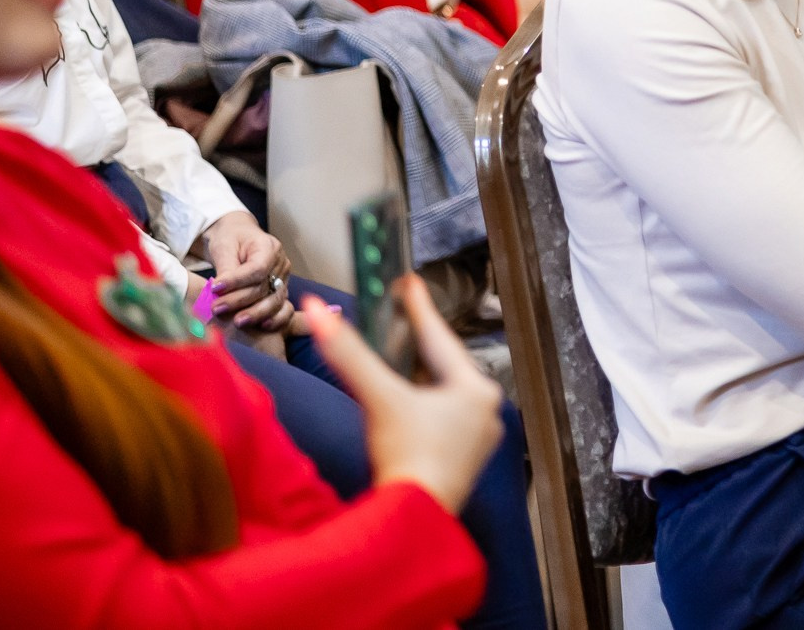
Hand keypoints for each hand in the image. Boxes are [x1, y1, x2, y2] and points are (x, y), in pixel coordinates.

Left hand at [200, 210, 291, 331]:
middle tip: (216, 308)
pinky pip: (283, 308)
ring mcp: (283, 280)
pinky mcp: (280, 293)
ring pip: (275, 300)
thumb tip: (220, 289)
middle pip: (264, 287)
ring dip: (256, 313)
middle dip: (239, 300)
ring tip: (237, 322)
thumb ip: (226, 267)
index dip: (237, 281)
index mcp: (269, 247)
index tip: (215, 288)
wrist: (239, 238)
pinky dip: (277, 319)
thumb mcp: (225, 246)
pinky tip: (263, 326)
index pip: (257, 268)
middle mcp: (281, 264)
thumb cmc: (231, 240)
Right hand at [305, 279, 502, 514]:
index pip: (440, 338)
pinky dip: (425, 410)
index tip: (409, 284)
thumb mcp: (377, 397)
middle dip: (422, 347)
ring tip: (409, 358)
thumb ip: (347, 353)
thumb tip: (317, 310)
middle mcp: (486, 409)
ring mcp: (478, 437)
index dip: (419, 310)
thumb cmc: (403, 456)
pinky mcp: (464, 461)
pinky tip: (411, 407)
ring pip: (445, 396)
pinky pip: (444, 422)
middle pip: (445, 368)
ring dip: (423, 380)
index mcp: (475, 388)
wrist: (413, 518)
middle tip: (408, 318)